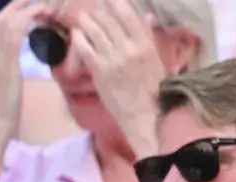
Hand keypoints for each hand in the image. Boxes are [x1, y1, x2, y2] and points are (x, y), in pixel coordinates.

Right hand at [0, 0, 45, 144]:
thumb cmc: (6, 111)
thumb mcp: (9, 84)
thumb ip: (11, 70)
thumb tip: (17, 65)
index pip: (1, 26)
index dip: (15, 12)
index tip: (32, 6)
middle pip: (2, 18)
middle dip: (19, 4)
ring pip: (6, 22)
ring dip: (24, 9)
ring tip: (43, 4)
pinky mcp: (5, 65)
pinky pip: (13, 35)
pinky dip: (25, 21)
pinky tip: (39, 16)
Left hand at [70, 0, 167, 155]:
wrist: (145, 116)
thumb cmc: (154, 90)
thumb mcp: (157, 61)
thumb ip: (148, 37)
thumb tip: (147, 16)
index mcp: (145, 46)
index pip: (127, 15)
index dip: (115, 3)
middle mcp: (128, 49)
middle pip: (107, 19)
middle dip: (98, 11)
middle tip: (93, 9)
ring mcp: (112, 59)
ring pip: (93, 30)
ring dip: (86, 21)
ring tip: (84, 18)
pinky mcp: (99, 70)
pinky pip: (84, 47)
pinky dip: (79, 37)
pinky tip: (78, 34)